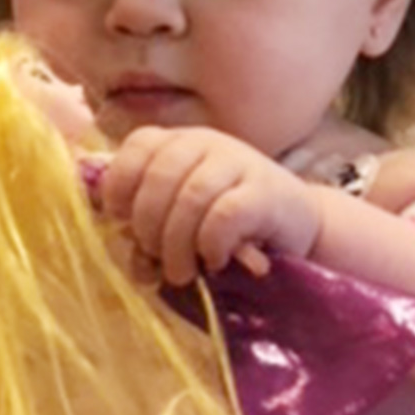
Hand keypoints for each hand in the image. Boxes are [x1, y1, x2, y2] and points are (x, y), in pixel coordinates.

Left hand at [99, 126, 321, 285]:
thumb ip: (149, 220)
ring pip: (190, 197)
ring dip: (176, 243)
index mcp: (182, 143)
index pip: (140, 145)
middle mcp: (209, 143)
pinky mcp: (266, 191)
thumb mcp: (182, 217)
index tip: (120, 220)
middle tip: (157, 259)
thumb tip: (119, 241)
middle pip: (159, 176)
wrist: (295, 227)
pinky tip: (214, 259)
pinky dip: (210, 243)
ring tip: (181, 272)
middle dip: (148, 226)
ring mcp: (240, 162)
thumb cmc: (229, 227)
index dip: (120, 182)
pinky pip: (223, 215)